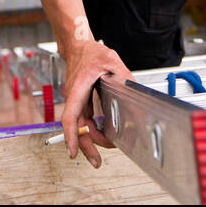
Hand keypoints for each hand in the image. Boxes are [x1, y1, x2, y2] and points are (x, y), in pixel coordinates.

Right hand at [60, 39, 135, 167]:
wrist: (78, 44)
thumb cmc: (91, 52)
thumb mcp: (111, 61)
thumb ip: (124, 77)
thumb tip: (135, 94)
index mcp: (78, 88)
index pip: (70, 116)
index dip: (71, 135)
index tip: (73, 152)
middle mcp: (74, 96)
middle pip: (75, 126)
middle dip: (84, 146)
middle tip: (96, 162)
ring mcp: (76, 100)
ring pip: (79, 125)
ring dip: (89, 140)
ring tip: (101, 153)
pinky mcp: (80, 101)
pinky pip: (84, 119)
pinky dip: (92, 129)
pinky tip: (103, 135)